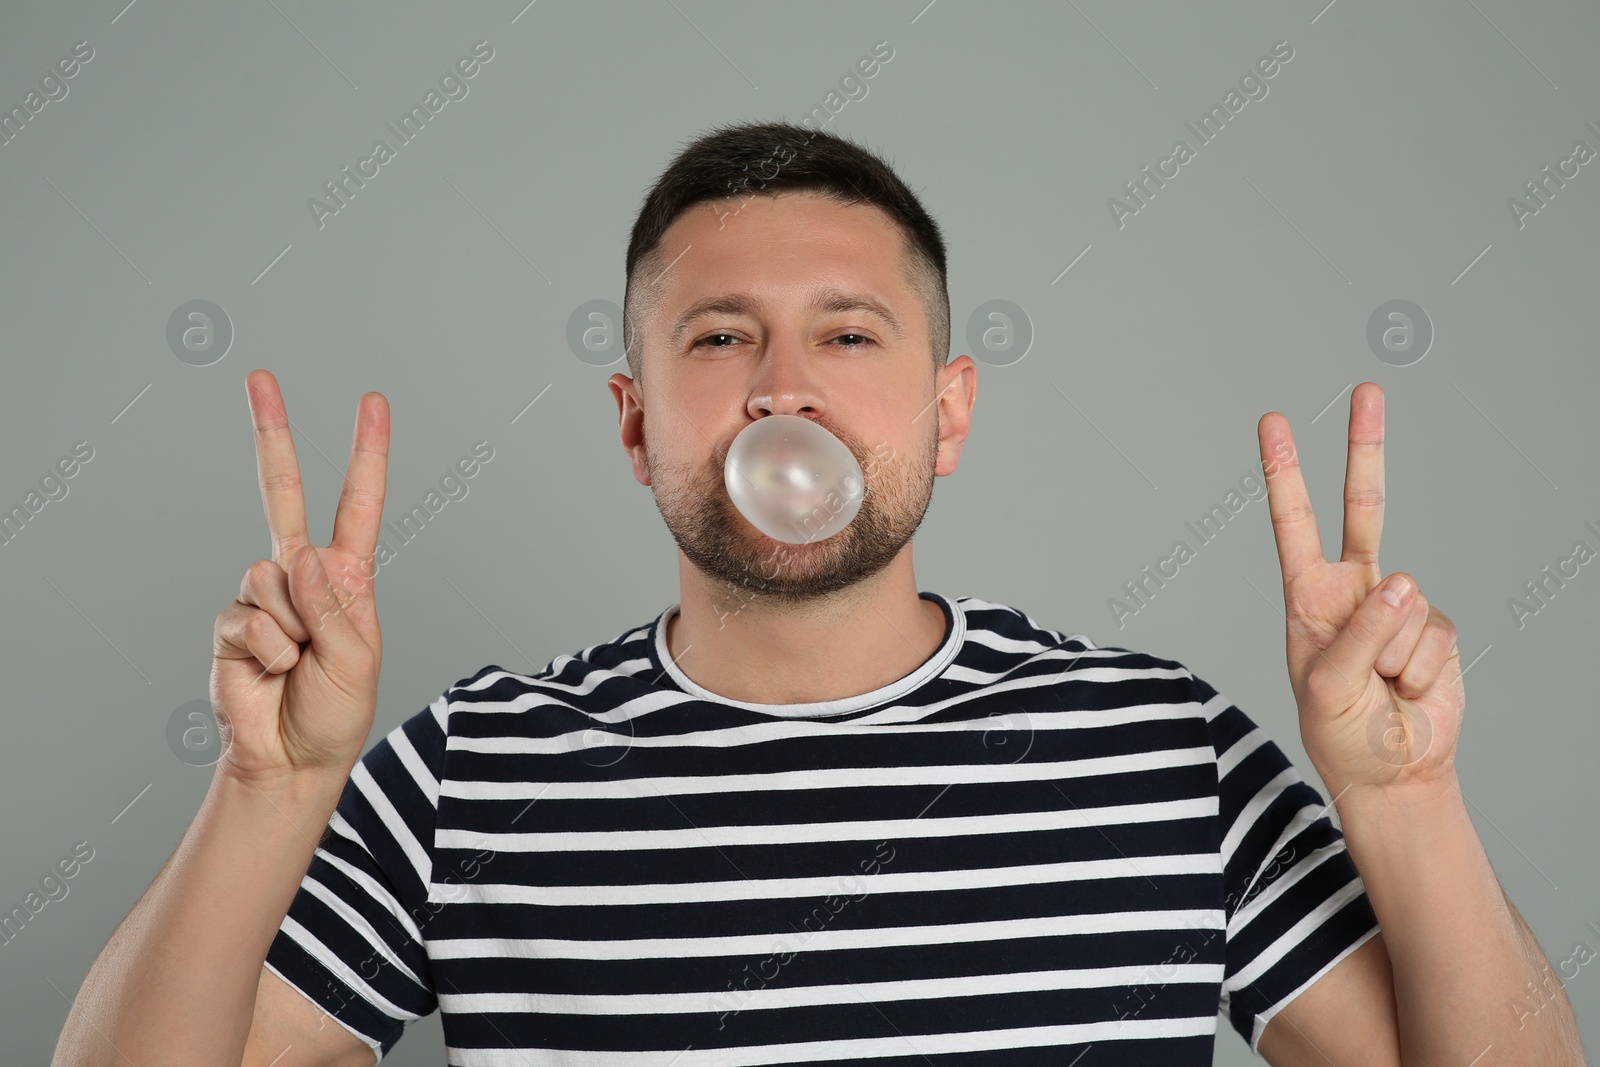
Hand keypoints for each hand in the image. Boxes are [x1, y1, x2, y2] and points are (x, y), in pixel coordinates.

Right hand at [210, 370, 389, 783]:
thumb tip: (301, 555)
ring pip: (269, 576)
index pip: (357, 502)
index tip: (372, 402)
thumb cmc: (337, 711)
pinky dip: (267, 650)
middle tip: (259, 376)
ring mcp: (263, 596)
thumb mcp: (358, 659)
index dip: (366, 452)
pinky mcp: (230, 624)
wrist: (292, 759)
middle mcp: (303, 575)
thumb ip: (332, 607)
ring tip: (298, 662)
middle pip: (281, 492)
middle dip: (272, 432)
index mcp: (347, 576)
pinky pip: (247, 618)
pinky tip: (272, 672)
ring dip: (291, 628)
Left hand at [1257, 382, 1463, 796]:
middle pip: (1363, 507)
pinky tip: (1407, 687)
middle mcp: (1351, 590)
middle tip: (1366, 390)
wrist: (1393, 770)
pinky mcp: (1433, 628)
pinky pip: (1434, 632)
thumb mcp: (1327, 686)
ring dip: (1395, 654)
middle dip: (1365, 447)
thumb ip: (1361, 631)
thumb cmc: (1341, 732)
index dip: (1283, 473)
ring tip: (1380, 685)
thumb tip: (1403, 579)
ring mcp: (1395, 606)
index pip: (1292, 522)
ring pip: (1407, 600)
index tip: (1272, 423)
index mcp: (1307, 597)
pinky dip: (1421, 668)